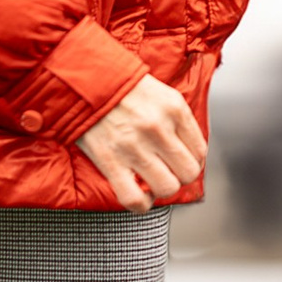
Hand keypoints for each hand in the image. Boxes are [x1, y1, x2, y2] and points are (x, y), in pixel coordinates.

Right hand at [79, 73, 205, 210]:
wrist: (81, 79)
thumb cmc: (119, 85)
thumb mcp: (159, 92)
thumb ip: (176, 119)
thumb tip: (187, 147)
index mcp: (174, 108)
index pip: (200, 150)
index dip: (193, 161)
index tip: (182, 161)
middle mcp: (158, 128)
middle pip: (188, 172)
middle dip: (180, 176)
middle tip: (169, 171)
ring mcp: (135, 146)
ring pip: (167, 188)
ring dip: (162, 189)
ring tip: (153, 181)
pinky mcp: (110, 161)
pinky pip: (134, 198)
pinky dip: (140, 203)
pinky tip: (139, 193)